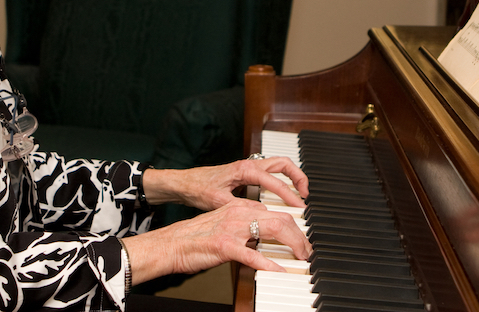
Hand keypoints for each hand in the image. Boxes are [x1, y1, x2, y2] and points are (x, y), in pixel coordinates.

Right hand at [121, 198, 311, 284]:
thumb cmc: (195, 238)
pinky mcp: (224, 246)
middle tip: (307, 251)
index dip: (294, 227)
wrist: (171, 244)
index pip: (275, 212)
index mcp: (239, 207)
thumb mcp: (224, 224)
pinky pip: (253, 255)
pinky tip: (279, 271)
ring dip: (292, 245)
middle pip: (280, 219)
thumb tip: (264, 236)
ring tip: (301, 257)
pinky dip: (269, 264)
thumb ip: (244, 226)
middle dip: (300, 236)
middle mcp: (238, 213)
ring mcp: (232, 229)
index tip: (302, 239)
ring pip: (272, 230)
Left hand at [142, 157, 308, 211]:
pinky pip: (272, 172)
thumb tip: (259, 215)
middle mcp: (249, 165)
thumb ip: (240, 207)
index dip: (288, 194)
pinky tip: (284, 193)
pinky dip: (282, 179)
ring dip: (292, 176)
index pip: (273, 180)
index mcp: (244, 170)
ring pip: (279, 165)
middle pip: (283, 164)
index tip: (298, 206)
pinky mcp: (247, 172)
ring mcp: (249, 167)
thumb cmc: (199, 189)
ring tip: (300, 193)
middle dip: (298, 177)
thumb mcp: (219, 201)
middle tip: (306, 194)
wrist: (186, 183)